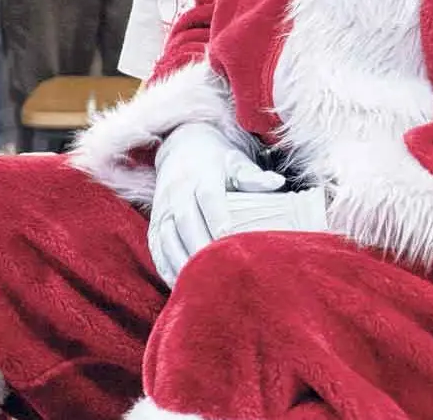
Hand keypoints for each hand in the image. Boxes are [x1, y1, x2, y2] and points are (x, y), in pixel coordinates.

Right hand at [146, 122, 284, 287]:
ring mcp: (163, 207)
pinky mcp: (155, 223)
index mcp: (203, 174)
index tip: (228, 238)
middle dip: (200, 247)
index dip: (218, 217)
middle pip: (186, 220)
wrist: (183, 149)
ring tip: (200, 284)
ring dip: (181, 261)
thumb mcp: (236, 163)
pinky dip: (166, 267)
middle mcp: (178, 190)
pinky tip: (180, 285)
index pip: (209, 196)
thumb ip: (254, 176)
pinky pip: (157, 247)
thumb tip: (278, 182)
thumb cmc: (219, 163)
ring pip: (167, 236)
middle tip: (219, 272)